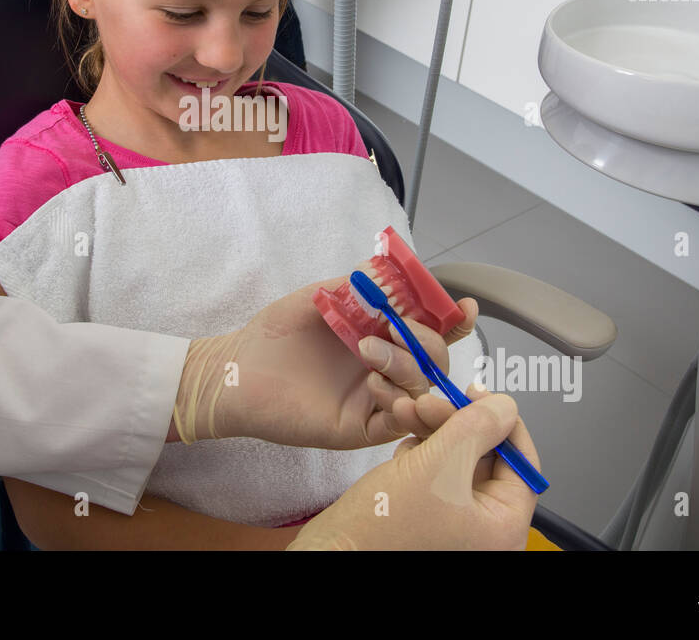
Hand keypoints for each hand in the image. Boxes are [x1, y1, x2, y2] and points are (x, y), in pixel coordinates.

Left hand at [171, 276, 465, 448]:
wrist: (235, 371)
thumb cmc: (273, 336)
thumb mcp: (317, 298)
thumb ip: (355, 287)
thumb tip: (388, 269)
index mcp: (381, 337)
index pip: (430, 330)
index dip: (452, 320)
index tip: (464, 306)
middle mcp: (385, 369)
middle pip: (435, 361)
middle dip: (426, 342)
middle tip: (397, 329)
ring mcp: (374, 400)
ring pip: (421, 390)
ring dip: (406, 367)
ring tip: (367, 351)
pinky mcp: (359, 429)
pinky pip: (396, 423)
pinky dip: (397, 404)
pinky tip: (375, 386)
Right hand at [286, 385, 539, 549]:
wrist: (331, 553)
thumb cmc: (383, 528)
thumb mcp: (437, 466)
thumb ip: (477, 428)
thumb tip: (506, 406)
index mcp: (502, 528)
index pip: (521, 464)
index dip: (502, 423)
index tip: (480, 394)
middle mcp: (484, 530)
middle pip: (486, 458)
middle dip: (456, 422)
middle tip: (429, 400)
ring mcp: (455, 525)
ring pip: (458, 461)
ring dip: (434, 430)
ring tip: (406, 411)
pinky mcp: (429, 518)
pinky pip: (437, 475)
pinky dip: (422, 451)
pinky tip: (403, 440)